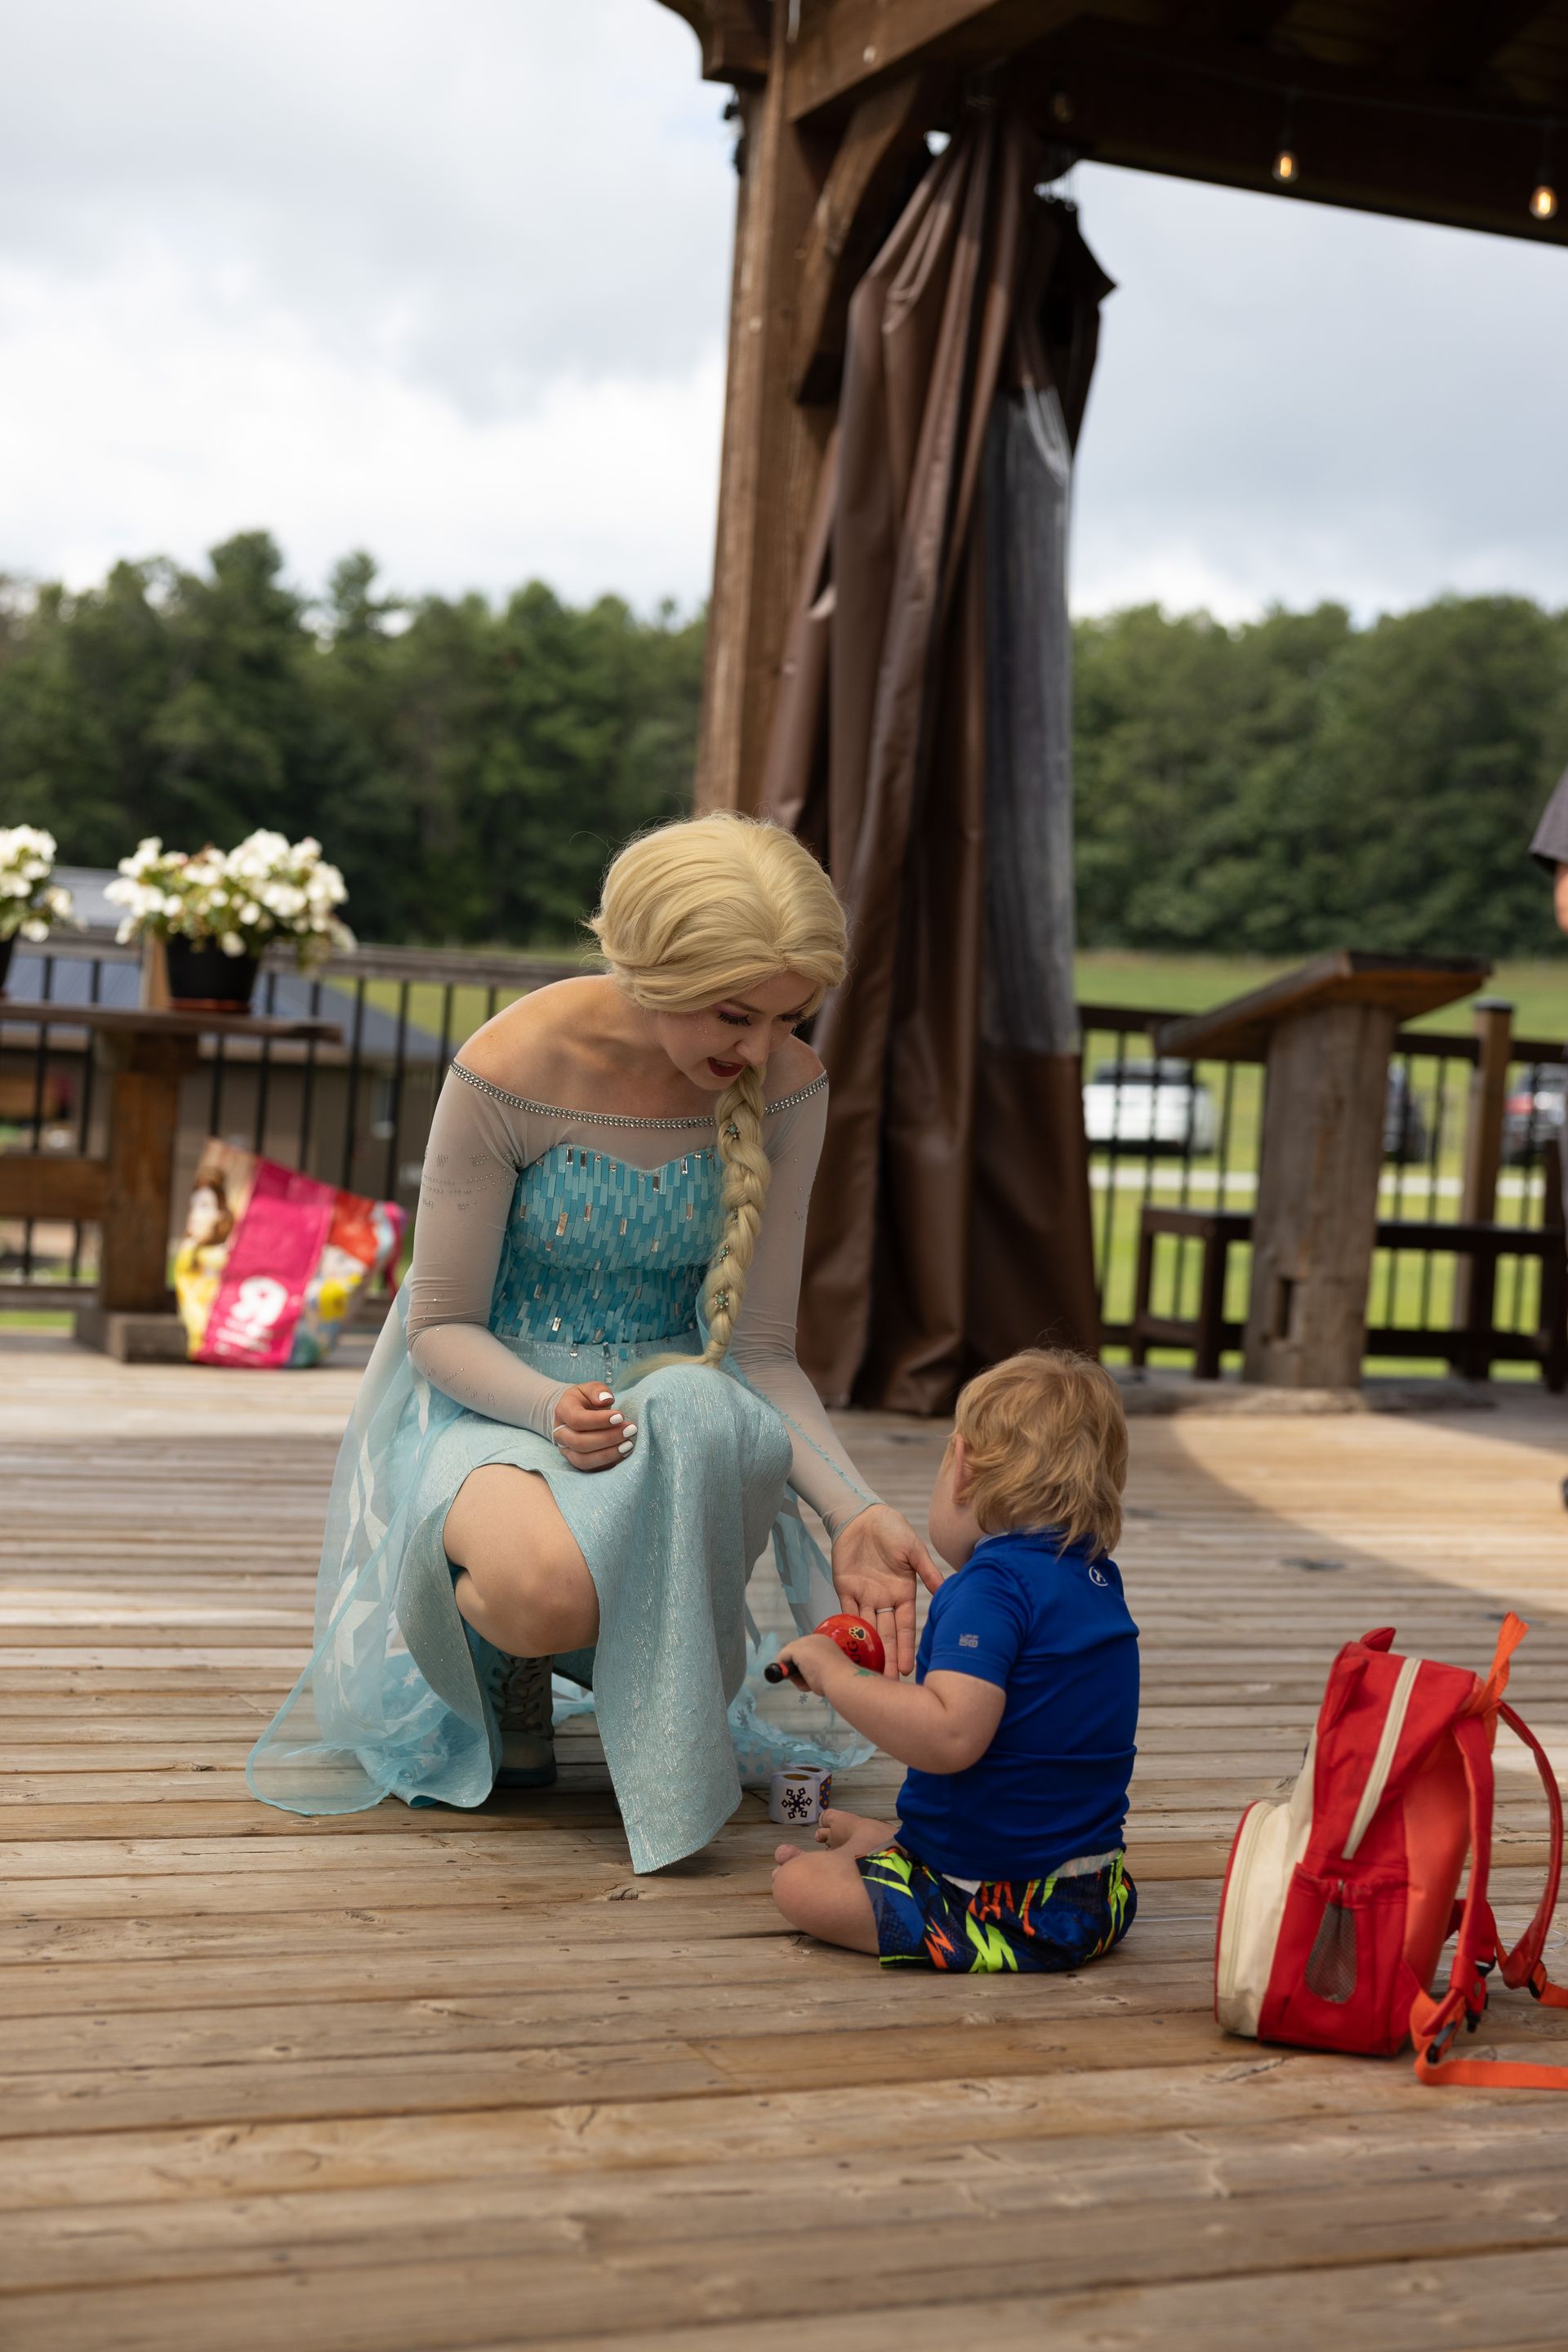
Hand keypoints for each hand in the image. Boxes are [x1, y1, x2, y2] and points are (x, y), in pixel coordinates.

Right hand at [550, 1382, 636, 1473]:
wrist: (572, 1414)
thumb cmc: (584, 1400)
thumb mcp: (589, 1388)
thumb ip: (597, 1390)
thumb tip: (606, 1400)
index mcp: (563, 1412)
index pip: (577, 1420)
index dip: (599, 1420)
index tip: (621, 1416)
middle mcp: (561, 1434)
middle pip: (580, 1443)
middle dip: (608, 1438)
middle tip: (630, 1430)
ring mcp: (567, 1451)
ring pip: (584, 1460)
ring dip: (609, 1454)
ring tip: (629, 1445)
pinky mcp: (576, 1463)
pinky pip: (591, 1469)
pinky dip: (608, 1463)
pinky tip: (624, 1454)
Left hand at [771, 1634, 844, 1695]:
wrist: (842, 1680)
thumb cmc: (838, 1680)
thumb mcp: (828, 1672)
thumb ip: (815, 1670)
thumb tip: (800, 1676)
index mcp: (826, 1642)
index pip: (808, 1650)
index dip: (805, 1664)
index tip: (809, 1676)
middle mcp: (815, 1638)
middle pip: (797, 1651)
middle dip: (797, 1666)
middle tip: (805, 1681)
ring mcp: (805, 1642)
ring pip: (790, 1655)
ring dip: (793, 1670)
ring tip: (806, 1683)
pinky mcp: (797, 1649)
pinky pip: (783, 1657)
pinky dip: (783, 1668)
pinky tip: (792, 1677)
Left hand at [829, 1504, 941, 1678]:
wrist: (864, 1515)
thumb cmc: (894, 1530)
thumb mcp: (914, 1550)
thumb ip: (928, 1572)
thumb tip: (947, 1590)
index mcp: (904, 1593)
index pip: (905, 1627)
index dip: (906, 1648)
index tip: (908, 1669)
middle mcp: (885, 1600)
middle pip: (885, 1634)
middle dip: (887, 1658)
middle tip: (887, 1685)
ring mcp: (864, 1596)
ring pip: (866, 1629)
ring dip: (867, 1650)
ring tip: (867, 1675)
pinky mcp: (845, 1588)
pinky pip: (845, 1612)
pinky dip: (846, 1629)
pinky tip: (846, 1648)